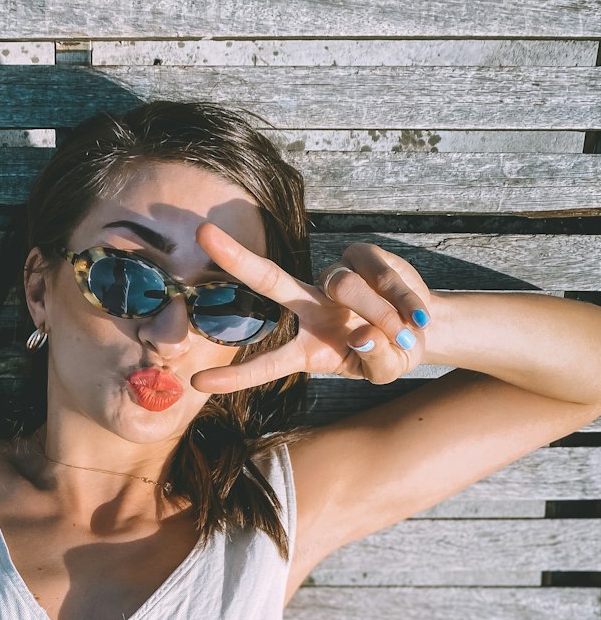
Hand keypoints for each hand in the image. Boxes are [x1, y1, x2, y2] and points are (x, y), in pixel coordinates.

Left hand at [189, 224, 436, 391]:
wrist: (423, 325)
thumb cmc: (392, 352)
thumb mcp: (387, 370)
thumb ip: (377, 360)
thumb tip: (363, 333)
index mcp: (307, 349)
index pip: (266, 364)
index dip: (234, 377)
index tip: (196, 384)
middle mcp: (311, 309)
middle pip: (270, 280)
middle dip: (237, 259)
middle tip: (202, 235)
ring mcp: (334, 280)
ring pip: (345, 287)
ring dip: (380, 313)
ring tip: (403, 330)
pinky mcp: (361, 255)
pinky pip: (378, 273)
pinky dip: (401, 297)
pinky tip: (414, 311)